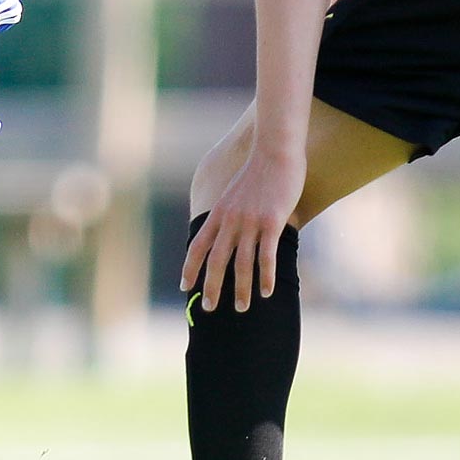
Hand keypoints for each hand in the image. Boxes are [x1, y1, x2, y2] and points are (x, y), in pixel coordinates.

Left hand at [182, 150, 305, 312]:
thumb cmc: (258, 172)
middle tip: (210, 309)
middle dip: (212, 287)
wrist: (274, 150)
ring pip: (242, 264)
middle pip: (216, 261)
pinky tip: (267, 292)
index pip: (197, 246)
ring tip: (242, 308)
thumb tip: (224, 227)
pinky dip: (266, 276)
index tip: (185, 288)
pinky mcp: (271, 222)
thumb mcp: (233, 192)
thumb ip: (227, 212)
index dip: (189, 268)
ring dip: (241, 289)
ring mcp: (250, 222)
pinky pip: (267, 256)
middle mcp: (229, 220)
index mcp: (218, 213)